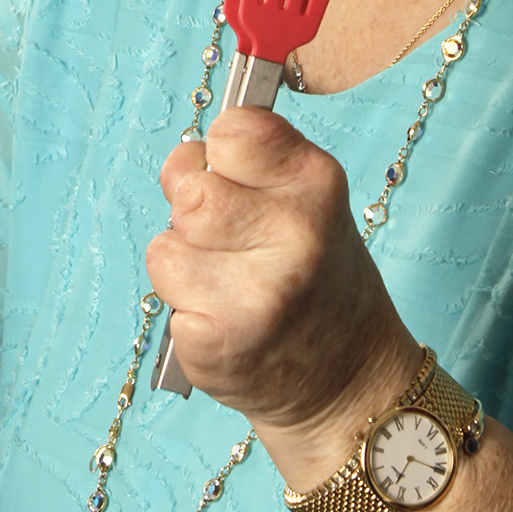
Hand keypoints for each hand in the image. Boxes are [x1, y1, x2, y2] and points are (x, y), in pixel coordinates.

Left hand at [144, 105, 416, 458]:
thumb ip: (251, 168)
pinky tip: (226, 325)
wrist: (348, 381)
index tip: (236, 181)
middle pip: (188, 190)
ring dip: (183, 268)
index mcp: (316, 182)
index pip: (231, 131)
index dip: (219, 156)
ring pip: (165, 247)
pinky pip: (166, 301)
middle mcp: (294, 232)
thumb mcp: (308, 204)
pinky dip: (185, 313)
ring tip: (228, 289)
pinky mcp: (219, 341)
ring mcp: (256, 291)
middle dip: (191, 214)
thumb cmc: (317, 280)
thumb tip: (183, 158)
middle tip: (228, 244)